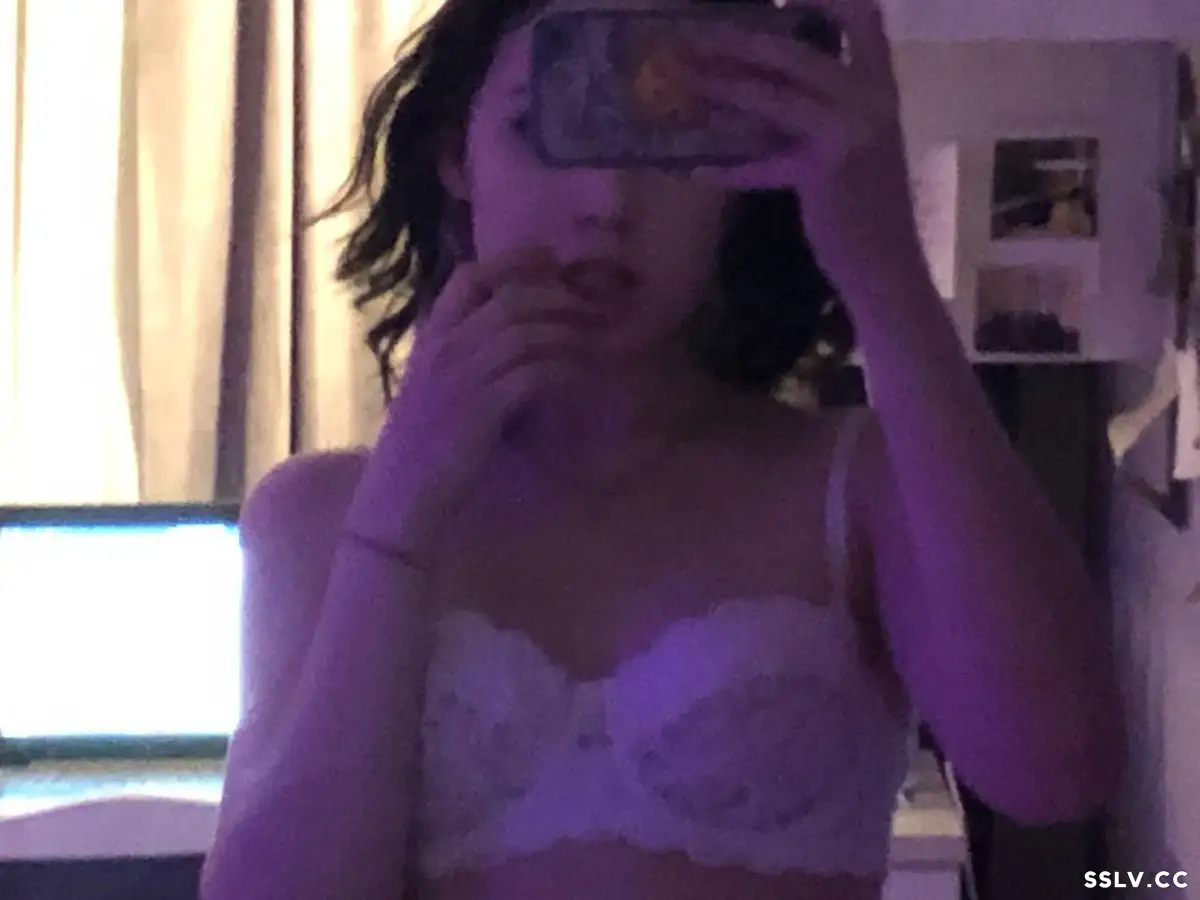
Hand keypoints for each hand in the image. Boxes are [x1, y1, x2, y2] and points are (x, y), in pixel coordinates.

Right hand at [344, 247, 597, 553]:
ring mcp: (462, 378)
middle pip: (512, 297)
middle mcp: (444, 349)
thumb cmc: (419, 449)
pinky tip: (583, 378)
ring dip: (571, 333)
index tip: (553, 265)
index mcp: (430, 338)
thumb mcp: (433, 389)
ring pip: (529, 331)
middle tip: (594, 309)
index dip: (516, 262)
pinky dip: (567, 370)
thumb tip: (510, 335)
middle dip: (561, 297)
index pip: (471, 276)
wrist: (398, 500)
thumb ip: (461, 356)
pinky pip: (536, 374)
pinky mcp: (482, 411)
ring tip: (599, 341)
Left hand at [686, 0, 928, 298]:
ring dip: (724, 89)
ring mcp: (849, 134)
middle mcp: (869, 99)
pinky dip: (732, 168)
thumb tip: (754, 80)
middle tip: (694, 38)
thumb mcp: (852, 142)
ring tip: (686, 85)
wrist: (887, 264)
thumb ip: (818, 106)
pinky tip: (700, 172)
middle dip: (739, 41)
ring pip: (775, 98)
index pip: (864, 16)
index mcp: (880, 85)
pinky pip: (764, 163)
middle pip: (796, 52)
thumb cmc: (864, 204)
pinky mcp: (823, 173)